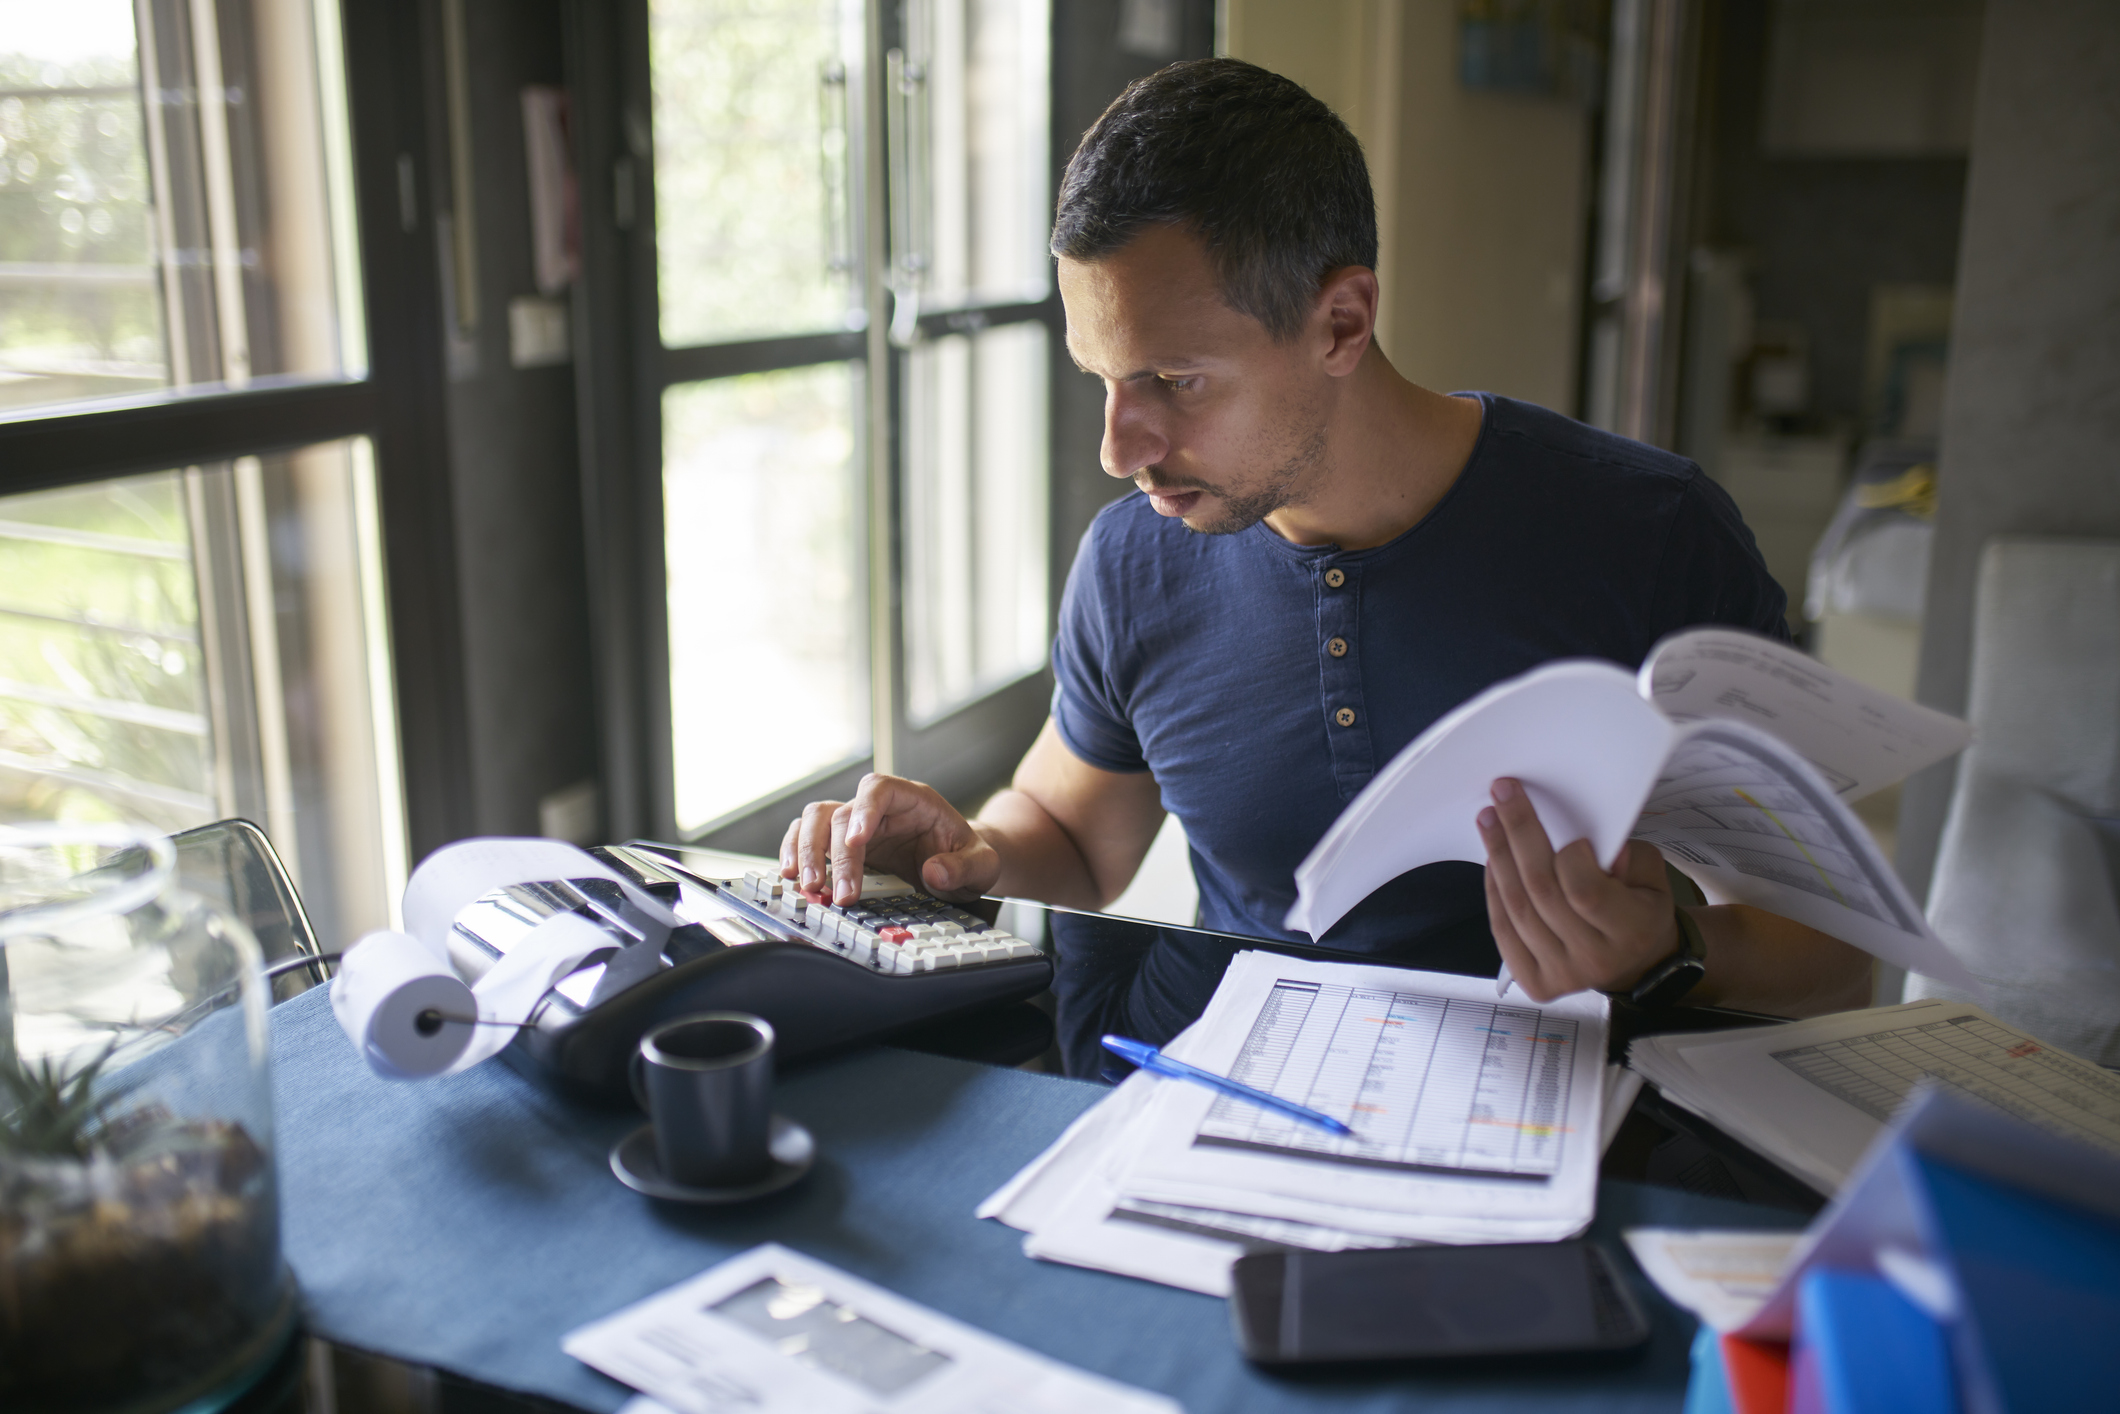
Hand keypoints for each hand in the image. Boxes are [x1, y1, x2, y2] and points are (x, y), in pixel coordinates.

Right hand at [779, 773, 1000, 905]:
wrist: (959, 864)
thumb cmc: (968, 856)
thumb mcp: (982, 864)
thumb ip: (964, 867)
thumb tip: (935, 872)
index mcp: (913, 800)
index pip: (879, 788)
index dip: (864, 811)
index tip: (857, 841)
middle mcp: (879, 808)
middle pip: (842, 813)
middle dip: (835, 855)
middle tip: (838, 893)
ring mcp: (856, 824)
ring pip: (816, 820)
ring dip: (806, 851)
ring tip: (809, 886)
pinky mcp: (841, 844)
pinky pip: (808, 837)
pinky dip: (795, 854)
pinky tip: (793, 878)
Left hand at [1477, 777, 1680, 1001]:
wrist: (1635, 960)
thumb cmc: (1640, 907)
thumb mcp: (1652, 875)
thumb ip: (1629, 856)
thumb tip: (1588, 841)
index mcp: (1633, 931)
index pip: (1584, 891)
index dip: (1570, 858)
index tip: (1569, 834)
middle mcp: (1595, 959)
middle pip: (1541, 892)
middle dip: (1519, 835)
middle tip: (1504, 794)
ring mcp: (1562, 975)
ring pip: (1516, 908)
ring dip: (1499, 856)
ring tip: (1490, 820)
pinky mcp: (1535, 982)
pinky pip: (1503, 928)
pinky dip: (1494, 890)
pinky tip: (1493, 859)